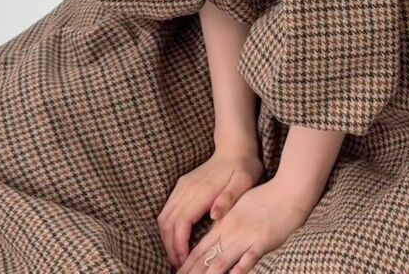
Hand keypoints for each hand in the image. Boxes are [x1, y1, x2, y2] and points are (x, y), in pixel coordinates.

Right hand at [158, 144, 263, 269]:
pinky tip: (177, 239)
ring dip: (166, 238)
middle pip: (167, 223)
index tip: (185, 260)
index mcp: (201, 191)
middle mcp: (186, 189)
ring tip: (177, 256)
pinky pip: (167, 211)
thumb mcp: (244, 181)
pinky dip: (168, 228)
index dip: (180, 244)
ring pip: (164, 217)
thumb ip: (229, 198)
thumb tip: (214, 215)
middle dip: (170, 246)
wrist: (235, 147)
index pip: (181, 223)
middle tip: (179, 265)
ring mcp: (182, 187)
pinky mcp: (181, 187)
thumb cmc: (243, 166)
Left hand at [176, 176, 317, 273]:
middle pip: (205, 260)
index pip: (199, 250)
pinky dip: (237, 271)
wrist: (290, 190)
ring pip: (221, 263)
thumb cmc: (266, 196)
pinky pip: (247, 260)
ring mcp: (246, 238)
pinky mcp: (262, 242)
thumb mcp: (239, 203)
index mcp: (223, 224)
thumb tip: (213, 227)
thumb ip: (225, 217)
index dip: (187, 265)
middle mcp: (231, 232)